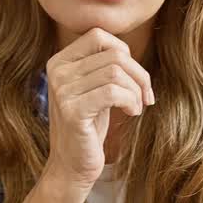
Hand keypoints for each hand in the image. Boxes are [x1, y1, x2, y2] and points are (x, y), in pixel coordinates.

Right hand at [44, 29, 153, 188]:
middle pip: (113, 54)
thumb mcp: (94, 89)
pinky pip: (112, 92)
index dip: (124, 52)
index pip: (98, 35)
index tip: (135, 77)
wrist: (72, 166)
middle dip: (139, 75)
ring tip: (136, 106)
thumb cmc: (89, 126)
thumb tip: (128, 51)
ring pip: (116, 72)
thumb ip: (103, 65)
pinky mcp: (72, 111)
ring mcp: (62, 91)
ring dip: (136, 90)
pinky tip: (132, 112)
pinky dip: (130, 101)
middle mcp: (57, 71)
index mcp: (59, 61)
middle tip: (145, 96)